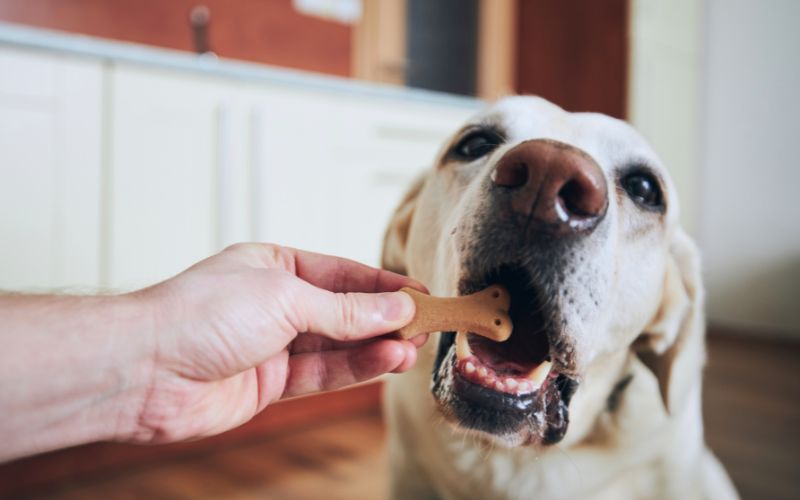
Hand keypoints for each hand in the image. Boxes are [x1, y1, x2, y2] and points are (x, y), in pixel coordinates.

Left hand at [130, 243, 426, 442]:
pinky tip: (385, 361)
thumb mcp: (285, 297)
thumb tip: (395, 307)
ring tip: (412, 347)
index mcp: (275, 265)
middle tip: (426, 325)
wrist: (145, 369)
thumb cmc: (199, 314)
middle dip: (385, 318)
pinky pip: (323, 373)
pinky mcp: (270, 382)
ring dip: (377, 346)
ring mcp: (273, 344)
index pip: (343, 273)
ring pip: (338, 344)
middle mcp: (276, 303)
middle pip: (344, 310)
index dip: (384, 285)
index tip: (421, 294)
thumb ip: (345, 308)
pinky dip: (356, 368)